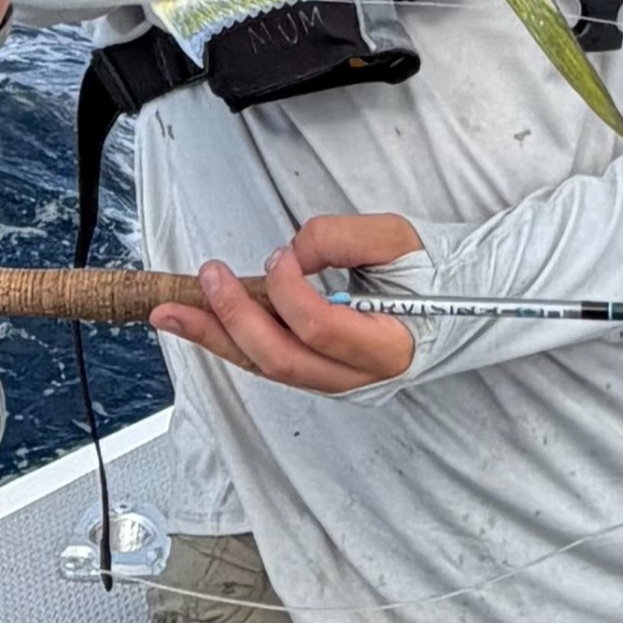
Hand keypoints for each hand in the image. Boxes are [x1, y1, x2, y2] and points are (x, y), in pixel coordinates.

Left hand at [149, 212, 419, 392]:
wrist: (452, 299)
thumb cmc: (428, 269)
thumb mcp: (396, 239)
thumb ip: (341, 239)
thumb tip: (290, 254)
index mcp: (390, 347)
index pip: (322, 330)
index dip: (290, 292)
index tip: (279, 255)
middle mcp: (359, 378)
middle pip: (282, 361)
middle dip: (233, 320)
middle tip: (206, 277)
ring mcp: (336, 383)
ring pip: (266, 368)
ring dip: (215, 337)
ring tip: (170, 312)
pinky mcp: (318, 374)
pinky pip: (267, 362)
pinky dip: (229, 340)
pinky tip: (199, 322)